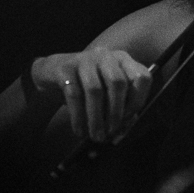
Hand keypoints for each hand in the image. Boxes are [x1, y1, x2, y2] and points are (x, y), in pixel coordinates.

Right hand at [31, 48, 151, 141]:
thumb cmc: (86, 87)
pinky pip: (74, 94)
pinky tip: (79, 131)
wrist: (51, 74)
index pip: (142, 77)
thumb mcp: (106, 95)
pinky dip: (78, 117)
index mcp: (123, 61)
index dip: (138, 101)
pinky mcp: (65, 67)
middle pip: (118, 83)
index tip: (127, 120)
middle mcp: (107, 56)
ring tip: (95, 136)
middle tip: (110, 134)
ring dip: (96, 118)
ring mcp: (85, 59)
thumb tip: (124, 128)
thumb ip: (119, 109)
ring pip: (95, 90)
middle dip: (115, 113)